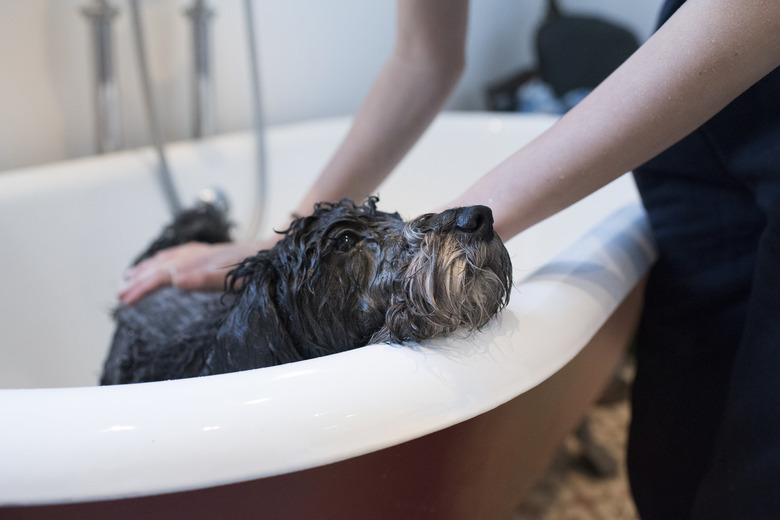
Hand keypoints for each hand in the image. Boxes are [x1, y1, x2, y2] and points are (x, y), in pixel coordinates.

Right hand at [117, 240, 270, 304]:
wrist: (279, 250)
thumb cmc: (258, 266)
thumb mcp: (232, 275)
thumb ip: (204, 277)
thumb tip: (174, 278)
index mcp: (199, 261)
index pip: (163, 274)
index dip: (143, 287)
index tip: (125, 300)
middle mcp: (199, 254)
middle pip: (162, 265)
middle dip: (139, 279)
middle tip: (119, 292)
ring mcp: (206, 252)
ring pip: (169, 258)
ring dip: (148, 267)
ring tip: (131, 275)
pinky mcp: (214, 253)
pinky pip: (180, 253)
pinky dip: (165, 259)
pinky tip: (165, 263)